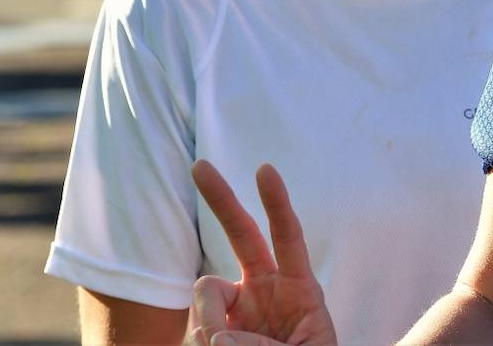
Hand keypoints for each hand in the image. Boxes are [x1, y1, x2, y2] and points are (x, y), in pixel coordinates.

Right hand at [189, 161, 338, 345]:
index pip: (288, 237)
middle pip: (240, 234)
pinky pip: (193, 329)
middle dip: (221, 199)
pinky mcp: (208, 331)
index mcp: (298, 289)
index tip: (264, 169)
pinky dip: (200, 343)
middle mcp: (262, 290)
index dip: (276, 203)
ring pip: (205, 292)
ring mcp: (232, 310)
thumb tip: (218, 336)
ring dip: (209, 321)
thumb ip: (268, 345)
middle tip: (200, 165)